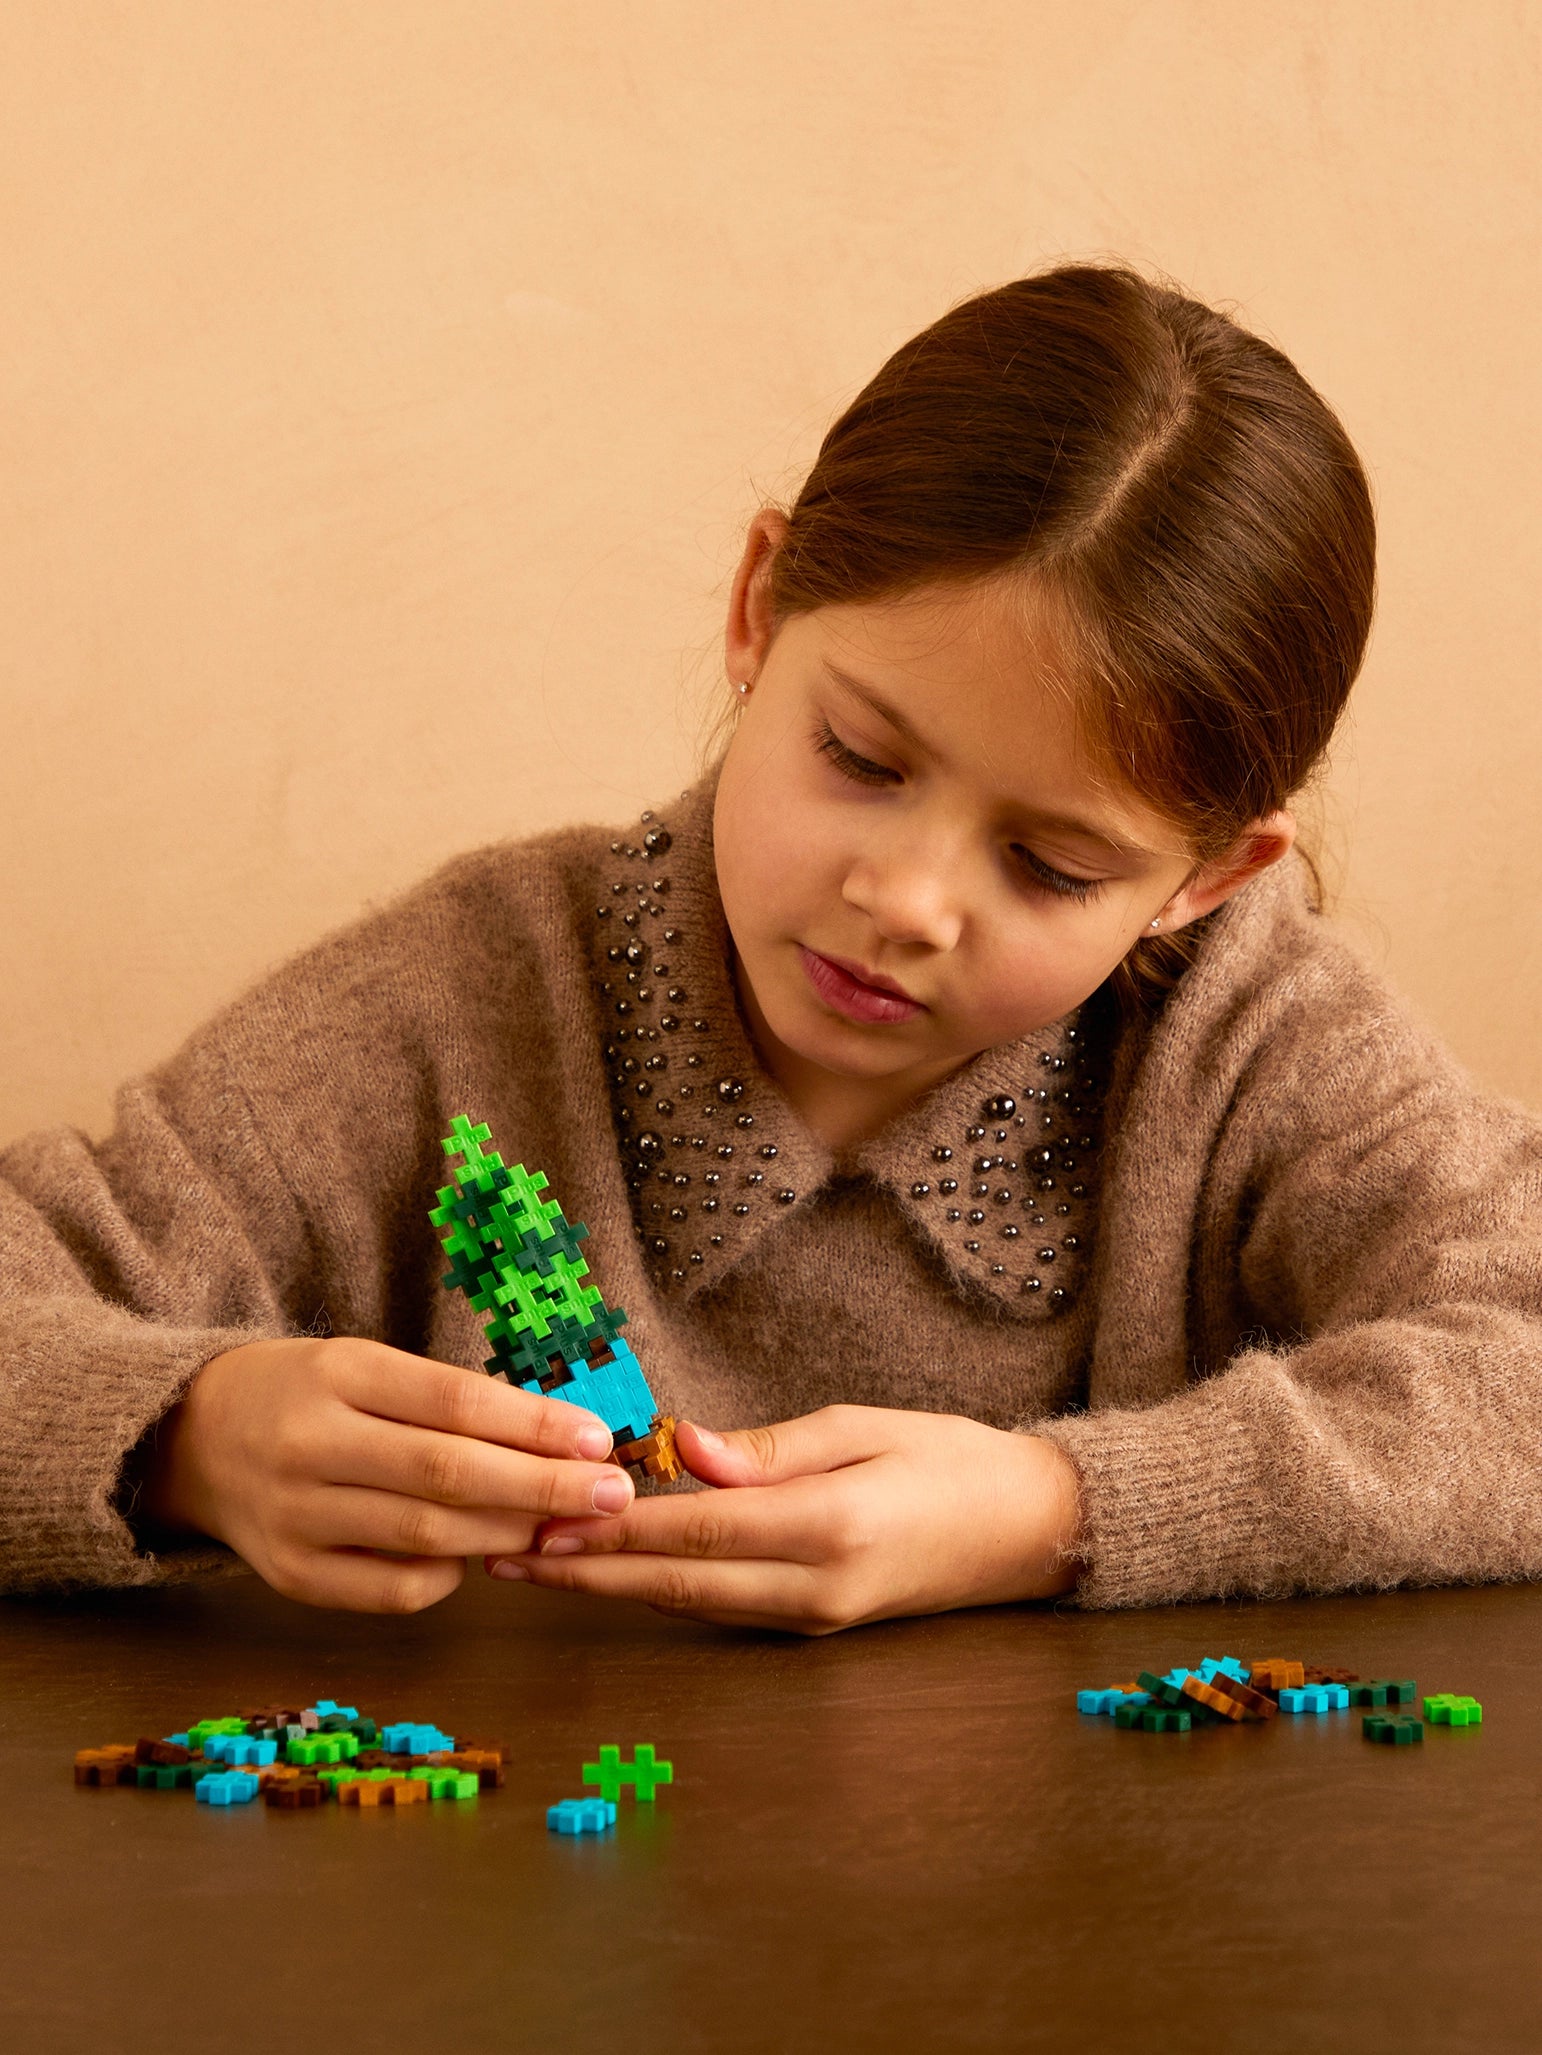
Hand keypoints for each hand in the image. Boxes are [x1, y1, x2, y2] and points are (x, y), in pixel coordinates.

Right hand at [135, 1336, 635, 1612]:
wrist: (194, 1436)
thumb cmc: (311, 1394)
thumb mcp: (370, 1367)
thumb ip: (453, 1401)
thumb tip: (564, 1440)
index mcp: (340, 1372)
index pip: (455, 1401)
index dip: (535, 1425)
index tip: (598, 1440)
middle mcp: (311, 1443)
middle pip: (447, 1475)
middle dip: (544, 1488)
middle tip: (611, 1496)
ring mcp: (294, 1515)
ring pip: (426, 1537)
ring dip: (509, 1536)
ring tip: (562, 1527)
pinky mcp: (289, 1575)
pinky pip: (390, 1590)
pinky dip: (448, 1578)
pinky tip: (475, 1559)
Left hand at [487, 1404, 1082, 1632]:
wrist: (1028, 1529)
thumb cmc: (951, 1459)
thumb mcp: (862, 1427)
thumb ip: (768, 1449)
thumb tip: (683, 1450)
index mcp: (826, 1527)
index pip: (693, 1532)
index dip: (610, 1530)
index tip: (539, 1521)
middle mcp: (811, 1589)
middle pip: (675, 1584)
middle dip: (584, 1572)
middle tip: (504, 1555)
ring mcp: (811, 1619)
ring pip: (689, 1604)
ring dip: (610, 1585)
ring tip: (533, 1565)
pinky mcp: (812, 1625)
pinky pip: (719, 1607)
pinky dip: (659, 1588)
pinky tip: (611, 1570)